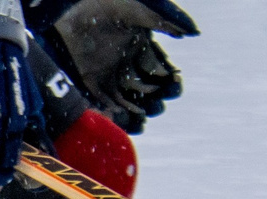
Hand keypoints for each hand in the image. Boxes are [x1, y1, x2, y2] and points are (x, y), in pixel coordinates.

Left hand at [44, 0, 196, 134]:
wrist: (75, 9)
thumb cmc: (109, 5)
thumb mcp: (140, 12)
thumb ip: (164, 22)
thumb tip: (192, 32)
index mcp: (141, 46)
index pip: (159, 69)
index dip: (169, 80)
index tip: (175, 84)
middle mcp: (126, 62)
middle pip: (143, 88)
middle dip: (153, 99)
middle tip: (158, 106)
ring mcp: (108, 72)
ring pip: (124, 98)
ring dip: (132, 110)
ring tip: (141, 118)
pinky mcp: (90, 78)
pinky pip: (101, 99)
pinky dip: (109, 109)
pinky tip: (117, 114)